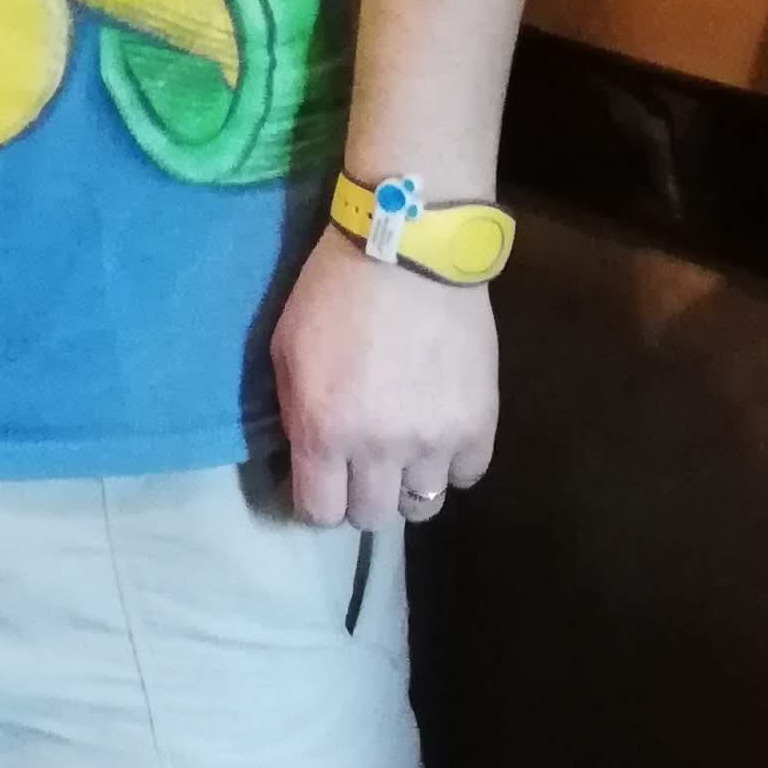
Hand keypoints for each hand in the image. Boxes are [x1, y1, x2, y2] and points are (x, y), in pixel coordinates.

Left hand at [270, 230, 497, 529]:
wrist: (409, 249)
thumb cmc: (333, 292)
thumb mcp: (286, 351)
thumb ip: (296, 414)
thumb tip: (307, 458)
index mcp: (323, 431)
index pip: (319, 513)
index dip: (317, 503)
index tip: (320, 484)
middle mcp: (379, 449)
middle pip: (372, 517)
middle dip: (360, 497)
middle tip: (360, 466)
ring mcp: (435, 441)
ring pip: (422, 507)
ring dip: (407, 485)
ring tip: (403, 454)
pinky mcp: (480, 424)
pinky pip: (466, 475)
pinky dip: (451, 463)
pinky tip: (439, 433)